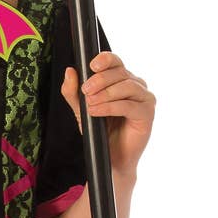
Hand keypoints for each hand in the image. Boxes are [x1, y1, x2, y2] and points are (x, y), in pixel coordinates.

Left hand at [62, 51, 154, 176]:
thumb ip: (73, 91)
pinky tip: (97, 111)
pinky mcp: (147, 114)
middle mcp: (135, 85)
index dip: (105, 59)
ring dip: (105, 94)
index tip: (91, 66)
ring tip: (90, 104)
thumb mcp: (80, 109)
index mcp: (121, 79)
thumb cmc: (100, 130)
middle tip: (85, 91)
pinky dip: (110, 107)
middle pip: (120, 72)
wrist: (111, 157)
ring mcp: (144, 99)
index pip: (115, 61)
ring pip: (127, 86)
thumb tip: (70, 71)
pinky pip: (129, 105)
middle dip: (100, 80)